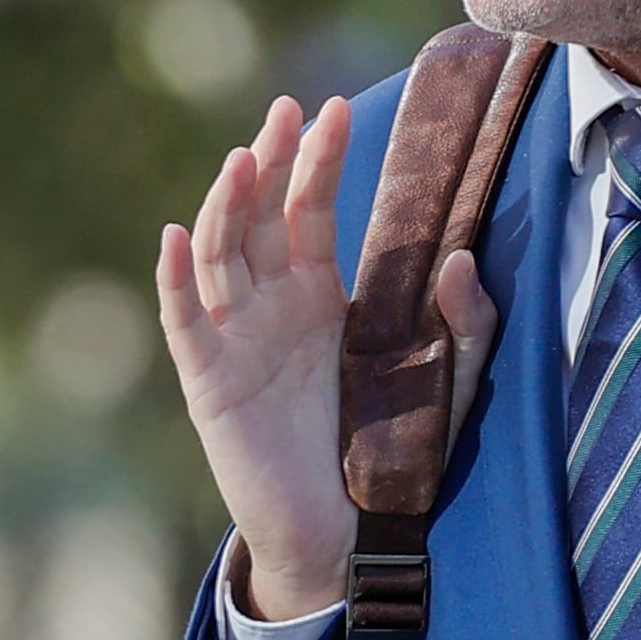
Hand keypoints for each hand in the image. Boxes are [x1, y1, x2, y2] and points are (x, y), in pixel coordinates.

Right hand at [155, 96, 496, 619]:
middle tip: (285, 111)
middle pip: (258, 218)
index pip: (310, 212)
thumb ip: (465, 322)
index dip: (318, 160)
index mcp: (319, 296)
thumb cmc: (393, 453)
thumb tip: (465, 257)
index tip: (333, 107)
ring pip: (220, 255)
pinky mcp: (210, 381)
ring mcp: (234, 339)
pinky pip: (185, 321)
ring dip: (227, 204)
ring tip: (245, 157)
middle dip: (269, 162)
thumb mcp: (447, 379)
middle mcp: (270, 307)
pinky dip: (175, 278)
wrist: (350, 532)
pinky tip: (175, 233)